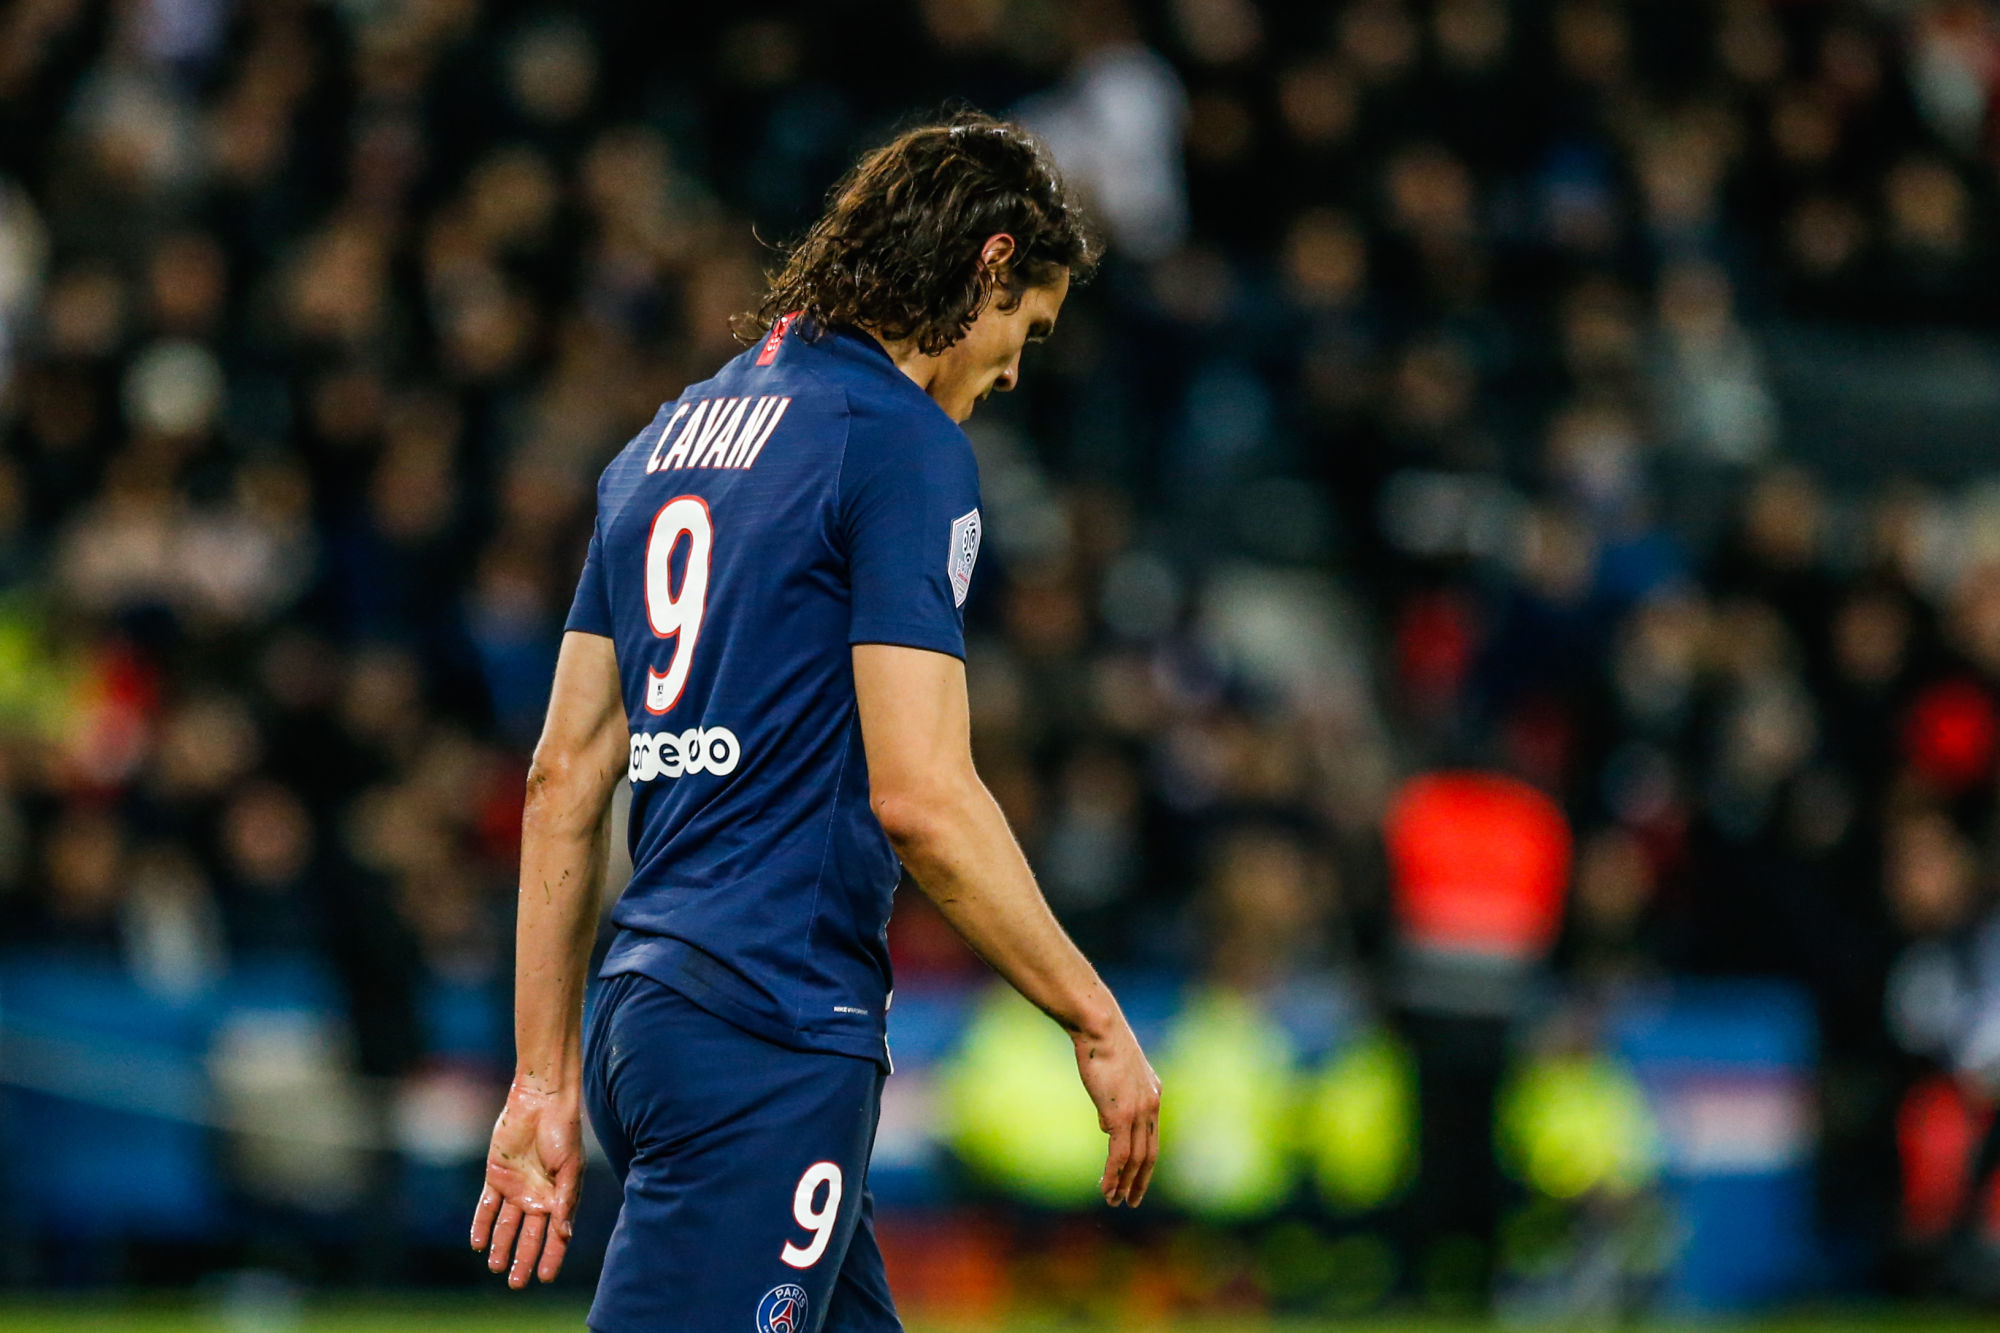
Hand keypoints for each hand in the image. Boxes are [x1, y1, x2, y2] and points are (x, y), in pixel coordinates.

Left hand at [470, 1081, 583, 1287]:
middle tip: (516, 1283)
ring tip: (495, 1268)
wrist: (541, 1101)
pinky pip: (487, 1206)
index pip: (555, 1234)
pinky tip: (478, 1244)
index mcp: (559, 1196)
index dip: (551, 1256)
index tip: (545, 1278)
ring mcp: (516, 1187)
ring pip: (506, 1226)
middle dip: (523, 1259)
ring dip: (501, 1247)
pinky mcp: (496, 1176)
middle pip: (529, 1236)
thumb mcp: (571, 1168)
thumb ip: (566, 1200)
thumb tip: (565, 1234)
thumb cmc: (563, 1132)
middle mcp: (537, 1196)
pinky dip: (481, 1225)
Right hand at [1073, 1021, 1160, 1206]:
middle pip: (1149, 1154)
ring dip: (1125, 1183)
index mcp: (1152, 1095)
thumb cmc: (1101, 1043)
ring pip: (1135, 1159)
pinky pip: (1119, 1154)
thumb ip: (1115, 1101)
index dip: (1144, 1163)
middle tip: (1130, 1201)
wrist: (1100, 1028)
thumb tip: (1106, 1127)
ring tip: (1113, 1201)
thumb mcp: (1113, 1075)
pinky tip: (1106, 1189)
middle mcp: (1151, 1106)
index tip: (1136, 1180)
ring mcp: (1138, 1111)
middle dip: (1140, 1181)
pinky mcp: (1121, 1115)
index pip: (1152, 1137)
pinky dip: (1113, 1175)